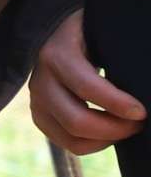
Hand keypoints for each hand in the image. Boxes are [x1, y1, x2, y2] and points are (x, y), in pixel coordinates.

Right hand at [29, 10, 144, 152]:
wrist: (62, 33)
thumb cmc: (93, 32)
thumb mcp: (104, 33)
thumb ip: (122, 54)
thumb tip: (147, 84)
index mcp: (57, 54)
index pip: (86, 86)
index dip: (117, 104)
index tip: (142, 111)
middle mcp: (40, 80)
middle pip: (76, 121)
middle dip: (115, 128)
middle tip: (139, 122)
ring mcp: (36, 101)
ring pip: (71, 138)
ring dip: (105, 139)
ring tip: (126, 127)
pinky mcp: (40, 116)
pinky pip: (66, 143)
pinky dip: (93, 144)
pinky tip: (109, 131)